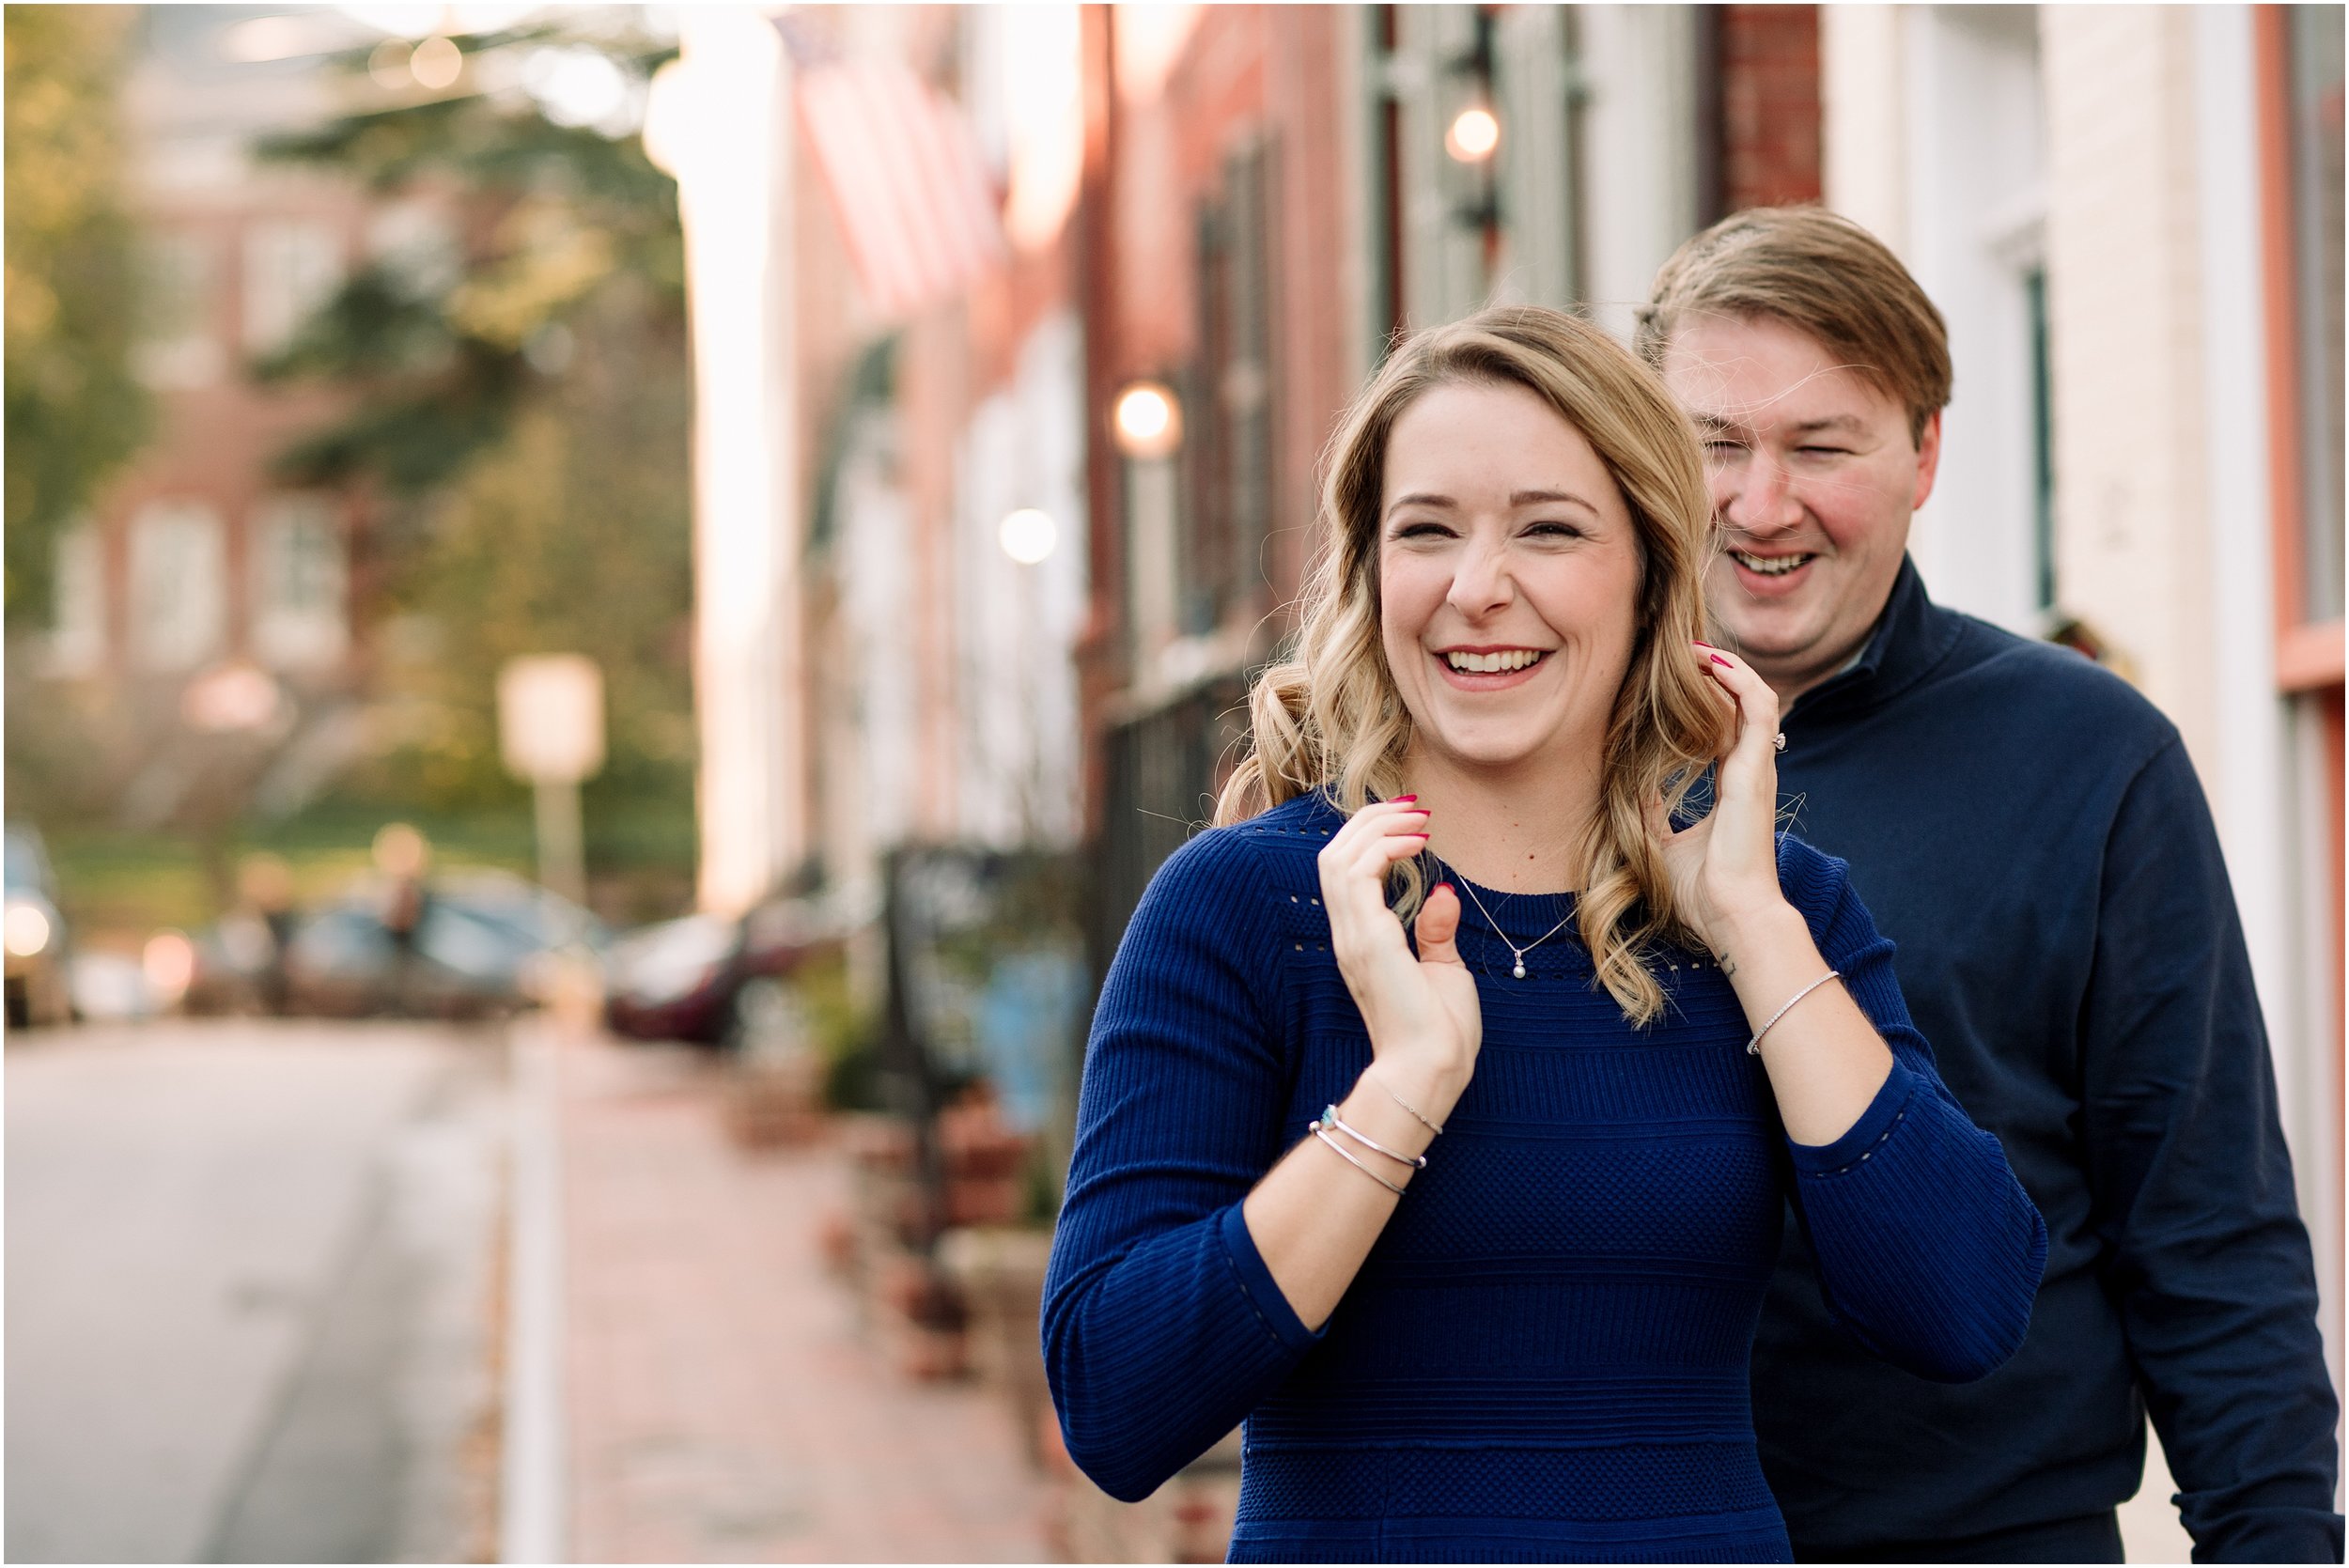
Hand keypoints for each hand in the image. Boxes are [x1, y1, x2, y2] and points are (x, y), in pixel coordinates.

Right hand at [1317, 799, 1480, 1111]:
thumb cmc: (1439, 1031)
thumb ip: (1435, 932)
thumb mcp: (1442, 970)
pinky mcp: (1368, 941)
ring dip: (1376, 827)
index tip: (1410, 818)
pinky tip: (1419, 843)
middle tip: (1411, 805)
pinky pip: (1359, 874)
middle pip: (1334, 855)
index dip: (1369, 836)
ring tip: (1416, 816)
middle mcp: (1348, 935)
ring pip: (1338, 858)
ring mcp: (1353, 938)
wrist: (1432, 1068)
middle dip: (1369, 820)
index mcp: (1360, 940)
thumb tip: (1442, 892)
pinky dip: (1385, 847)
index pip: (1344, 871)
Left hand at [1648, 644, 1791, 955]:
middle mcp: (1749, 772)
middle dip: (1717, 673)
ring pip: (1755, 697)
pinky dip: (1739, 680)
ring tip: (1697, 647)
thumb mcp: (1662, 840)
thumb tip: (1627, 788)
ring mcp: (1758, 769)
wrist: (1730, 914)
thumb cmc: (1702, 890)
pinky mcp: (1758, 769)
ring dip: (1728, 667)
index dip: (1708, 699)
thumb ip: (1651, 810)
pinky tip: (1712, 661)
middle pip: (1741, 705)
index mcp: (1733, 787)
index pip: (1726, 728)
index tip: (1678, 678)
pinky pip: (1759, 708)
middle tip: (1684, 650)